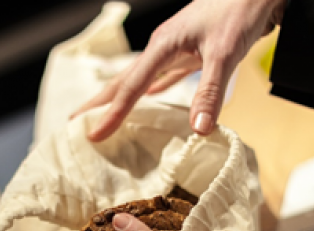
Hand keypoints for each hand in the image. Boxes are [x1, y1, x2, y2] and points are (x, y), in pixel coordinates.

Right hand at [71, 0, 286, 141]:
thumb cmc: (239, 11)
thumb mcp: (225, 53)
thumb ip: (210, 92)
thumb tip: (198, 130)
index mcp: (162, 46)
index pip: (131, 87)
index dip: (111, 113)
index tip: (93, 136)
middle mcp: (162, 48)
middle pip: (124, 81)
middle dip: (99, 103)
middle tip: (74, 126)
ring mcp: (174, 49)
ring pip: (140, 80)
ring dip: (121, 99)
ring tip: (103, 117)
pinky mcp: (189, 52)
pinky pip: (161, 77)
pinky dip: (151, 93)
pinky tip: (148, 102)